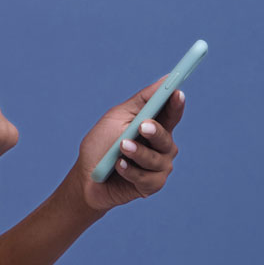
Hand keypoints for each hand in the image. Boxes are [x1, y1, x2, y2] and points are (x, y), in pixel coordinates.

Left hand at [70, 77, 185, 212]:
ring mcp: (158, 166)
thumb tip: (166, 79)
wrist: (86, 178)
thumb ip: (141, 101)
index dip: (176, 103)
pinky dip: (130, 171)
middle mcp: (161, 147)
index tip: (177, 93)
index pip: (171, 113)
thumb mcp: (117, 117)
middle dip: (155, 131)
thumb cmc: (101, 145)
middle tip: (143, 126)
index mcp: (154, 126)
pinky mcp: (152, 185)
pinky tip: (118, 167)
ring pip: (156, 159)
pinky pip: (148, 178)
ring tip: (120, 149)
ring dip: (136, 152)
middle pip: (166, 137)